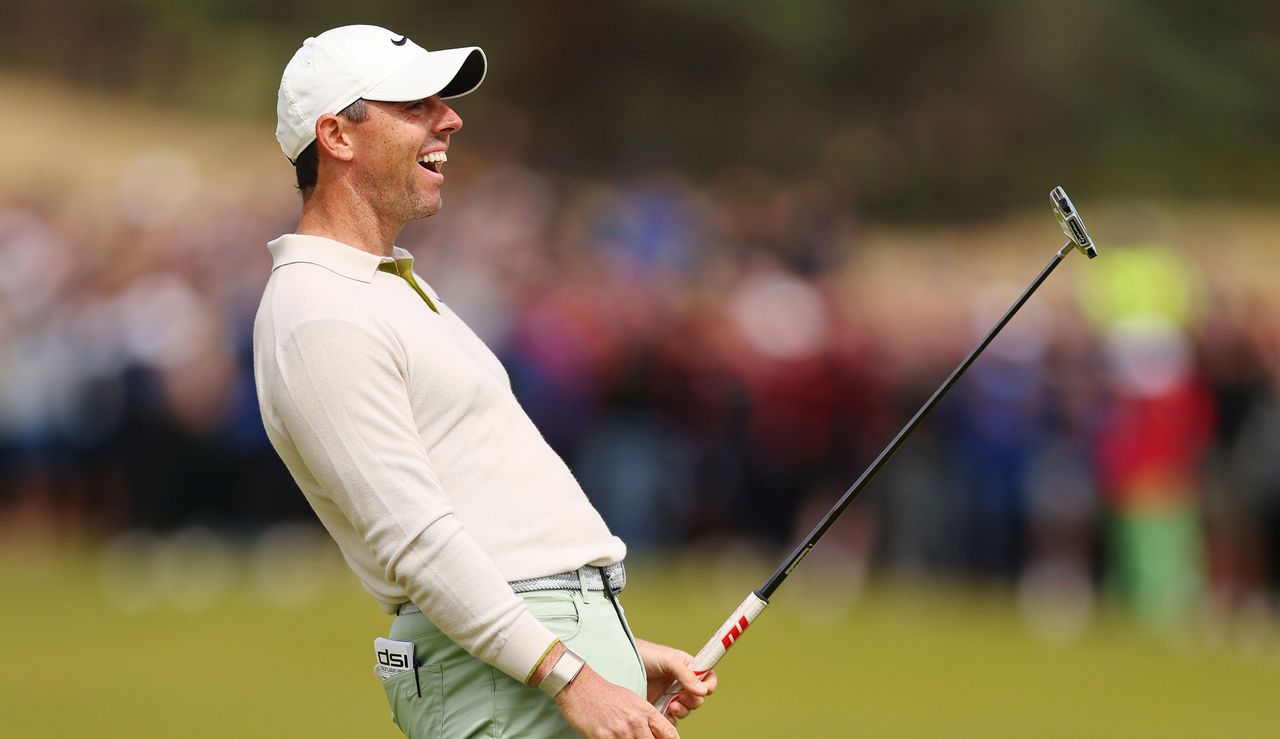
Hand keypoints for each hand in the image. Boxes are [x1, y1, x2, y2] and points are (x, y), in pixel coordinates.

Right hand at [555, 663, 679, 737]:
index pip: (670, 735)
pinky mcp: (603, 738)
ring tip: (625, 738)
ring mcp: (620, 732)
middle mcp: (635, 722)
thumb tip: (658, 736)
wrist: (579, 687)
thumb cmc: (606, 694)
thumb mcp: (633, 701)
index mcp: (645, 711)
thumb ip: (647, 719)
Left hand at [636, 639, 716, 722]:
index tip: (704, 690)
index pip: (707, 678)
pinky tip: (664, 712)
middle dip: (692, 700)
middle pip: (698, 698)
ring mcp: (670, 695)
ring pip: (687, 710)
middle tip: (680, 697)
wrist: (621, 663)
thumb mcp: (668, 659)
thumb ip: (686, 674)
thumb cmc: (644, 654)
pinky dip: (670, 719)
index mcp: (687, 668)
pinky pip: (672, 719)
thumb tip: (702, 689)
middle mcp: (681, 682)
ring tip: (671, 705)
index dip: (709, 685)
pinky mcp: (660, 706)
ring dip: (682, 710)